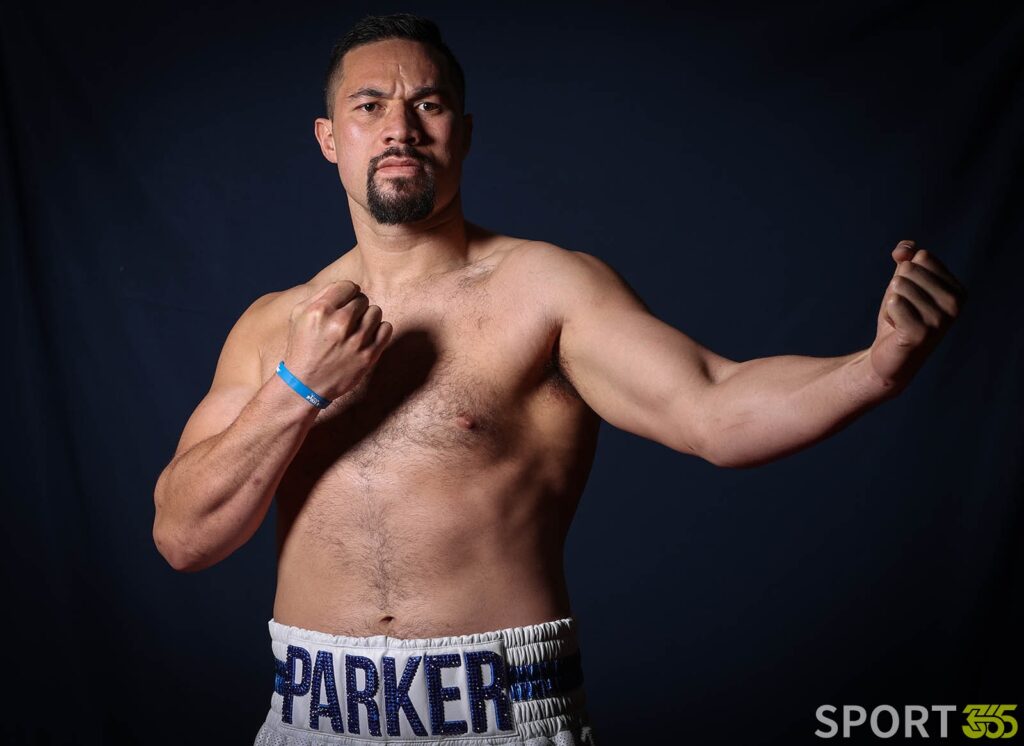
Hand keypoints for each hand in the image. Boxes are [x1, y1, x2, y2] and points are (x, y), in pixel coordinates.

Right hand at [282, 281, 392, 399]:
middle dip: (355, 308)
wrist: (306, 385)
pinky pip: (386, 328)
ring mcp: (356, 341)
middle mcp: (339, 324)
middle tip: (345, 322)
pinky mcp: (368, 356)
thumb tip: (348, 286)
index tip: (342, 305)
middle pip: (363, 299)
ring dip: (367, 319)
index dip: (346, 294)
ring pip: (376, 312)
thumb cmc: (302, 346)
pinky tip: (366, 337)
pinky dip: (379, 331)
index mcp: (320, 310)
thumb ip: (321, 295)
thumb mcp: (299, 315)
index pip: (349, 286)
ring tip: (355, 330)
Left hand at [868, 240, 965, 393]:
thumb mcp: (902, 282)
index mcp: (957, 290)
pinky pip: (894, 302)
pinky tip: (896, 329)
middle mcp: (954, 304)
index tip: (912, 298)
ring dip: (891, 303)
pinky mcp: (920, 333)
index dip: (906, 274)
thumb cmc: (899, 318)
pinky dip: (888, 313)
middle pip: (909, 269)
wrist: (889, 356)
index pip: (922, 257)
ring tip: (900, 320)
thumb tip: (904, 248)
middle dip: (896, 288)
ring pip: (898, 285)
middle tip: (904, 312)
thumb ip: (906, 258)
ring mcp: (940, 320)